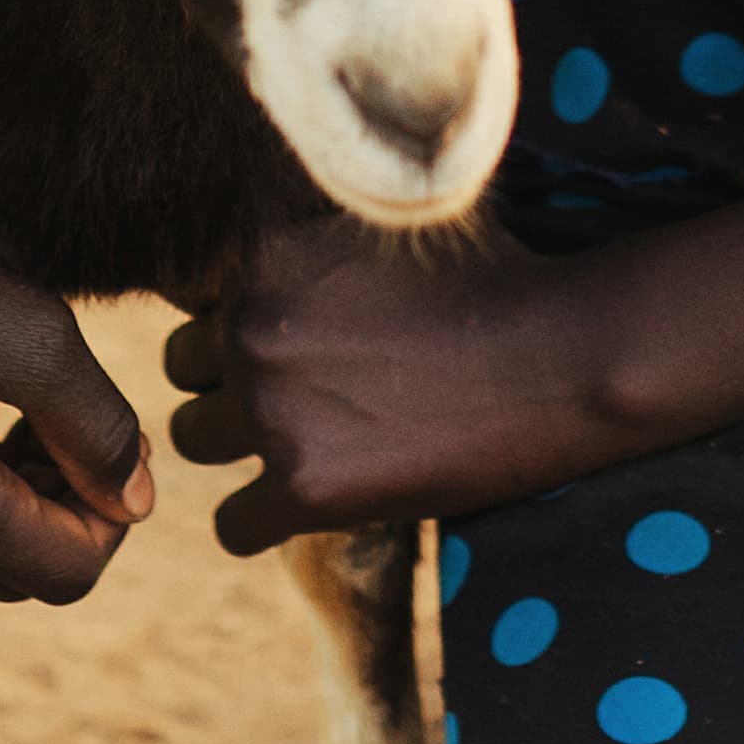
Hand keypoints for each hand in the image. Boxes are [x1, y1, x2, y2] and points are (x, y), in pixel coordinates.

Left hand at [163, 220, 614, 551]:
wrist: (561, 356)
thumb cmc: (489, 277)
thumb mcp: (384, 219)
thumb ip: (307, 231)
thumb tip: (263, 224)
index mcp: (266, 253)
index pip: (186, 291)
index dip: (228, 311)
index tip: (284, 328)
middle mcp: (252, 326)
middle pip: (182, 367)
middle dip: (227, 378)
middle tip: (304, 388)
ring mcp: (273, 412)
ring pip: (191, 440)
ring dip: (241, 446)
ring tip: (313, 439)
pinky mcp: (304, 491)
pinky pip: (231, 525)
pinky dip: (264, 521)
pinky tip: (319, 498)